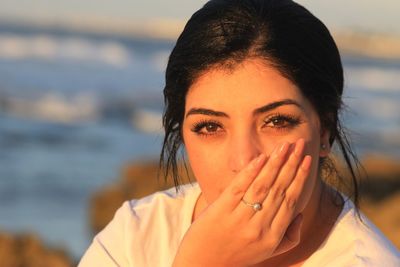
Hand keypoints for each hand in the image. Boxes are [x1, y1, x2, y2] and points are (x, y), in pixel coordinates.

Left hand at [173, 139, 311, 266]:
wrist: (203, 266)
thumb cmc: (236, 256)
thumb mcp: (267, 252)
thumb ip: (288, 235)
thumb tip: (299, 213)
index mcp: (272, 236)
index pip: (291, 200)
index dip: (300, 178)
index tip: (307, 160)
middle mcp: (259, 227)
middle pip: (279, 189)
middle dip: (292, 164)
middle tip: (299, 144)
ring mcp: (239, 219)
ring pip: (262, 186)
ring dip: (275, 163)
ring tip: (285, 146)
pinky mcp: (220, 211)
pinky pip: (239, 188)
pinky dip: (251, 171)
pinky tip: (261, 157)